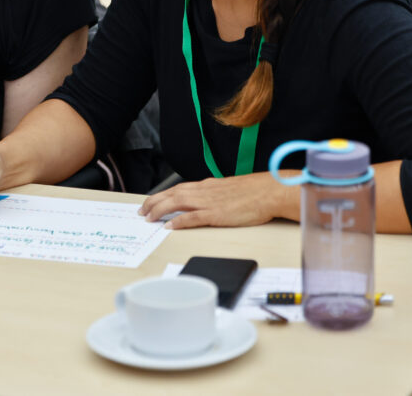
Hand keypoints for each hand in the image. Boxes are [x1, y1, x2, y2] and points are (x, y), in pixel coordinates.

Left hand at [137, 173, 290, 228]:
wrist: (269, 191)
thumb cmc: (253, 192)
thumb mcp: (228, 189)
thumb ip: (213, 194)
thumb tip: (203, 200)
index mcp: (206, 185)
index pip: (177, 188)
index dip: (161, 196)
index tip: (150, 202)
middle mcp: (204, 191)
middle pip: (171, 194)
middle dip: (154, 202)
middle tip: (142, 211)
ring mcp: (209, 202)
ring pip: (177, 203)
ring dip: (160, 210)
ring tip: (149, 218)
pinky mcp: (217, 214)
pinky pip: (193, 217)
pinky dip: (180, 221)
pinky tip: (169, 226)